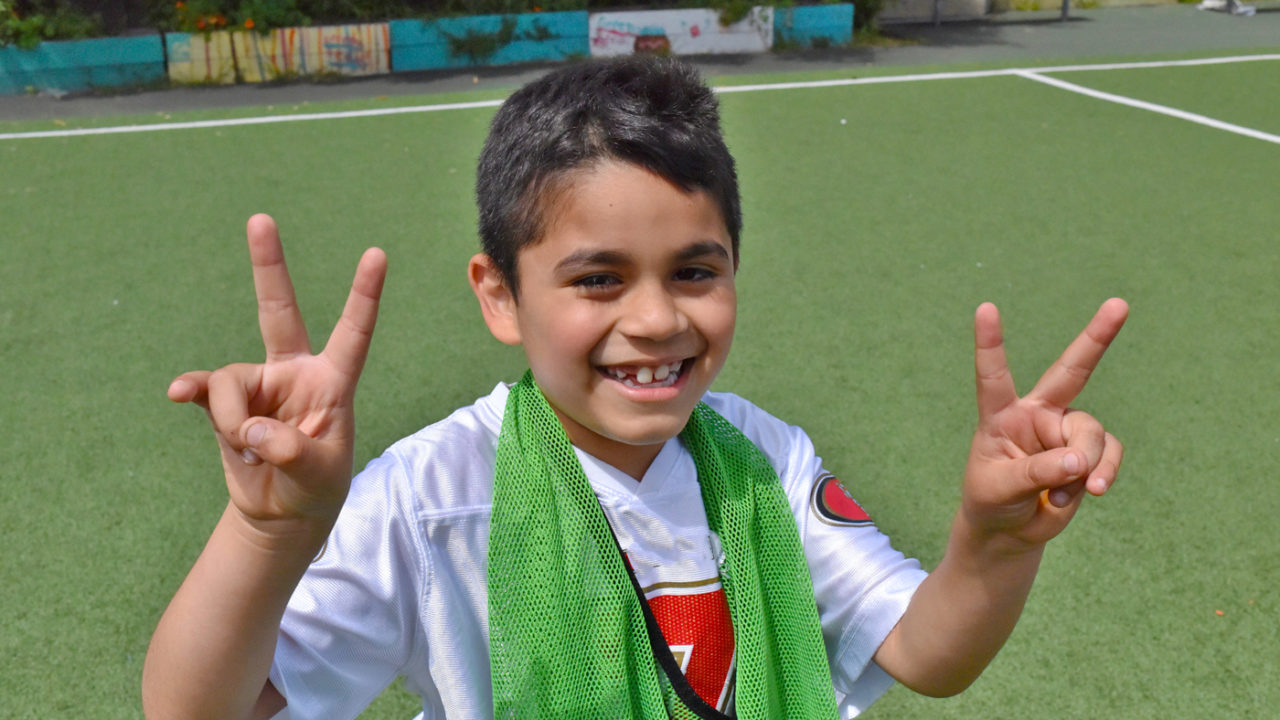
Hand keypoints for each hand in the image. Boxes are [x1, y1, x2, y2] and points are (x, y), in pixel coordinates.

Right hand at [168, 214, 386, 528]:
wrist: (281, 512)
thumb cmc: (315, 488)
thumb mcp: (317, 475)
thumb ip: (290, 450)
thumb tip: (250, 428)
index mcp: (333, 381)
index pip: (353, 333)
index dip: (364, 296)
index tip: (378, 254)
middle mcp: (294, 371)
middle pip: (278, 310)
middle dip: (268, 265)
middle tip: (260, 218)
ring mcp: (258, 383)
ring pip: (229, 383)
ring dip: (232, 421)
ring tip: (251, 451)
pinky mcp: (226, 401)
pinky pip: (203, 389)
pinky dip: (192, 394)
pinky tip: (177, 396)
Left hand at [961, 298, 1127, 548]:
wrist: (1010, 530)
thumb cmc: (991, 501)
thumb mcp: (1000, 488)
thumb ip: (1035, 472)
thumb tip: (1078, 460)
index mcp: (1001, 415)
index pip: (994, 374)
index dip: (990, 343)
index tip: (985, 308)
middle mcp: (1038, 414)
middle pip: (1071, 370)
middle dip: (1097, 337)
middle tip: (1119, 304)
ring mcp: (1066, 432)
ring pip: (1091, 433)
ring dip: (1086, 464)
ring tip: (1066, 490)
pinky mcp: (1090, 454)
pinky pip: (1109, 454)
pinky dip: (1103, 474)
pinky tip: (1091, 492)